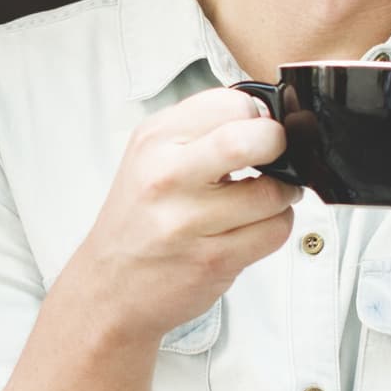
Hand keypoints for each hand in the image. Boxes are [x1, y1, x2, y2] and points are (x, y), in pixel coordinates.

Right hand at [71, 85, 300, 343]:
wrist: (108, 288)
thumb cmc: (138, 221)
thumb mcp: (150, 158)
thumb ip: (200, 133)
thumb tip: (264, 119)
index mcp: (154, 140)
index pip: (231, 102)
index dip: (256, 116)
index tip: (253, 132)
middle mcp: (168, 176)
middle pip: (253, 139)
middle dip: (278, 145)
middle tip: (274, 157)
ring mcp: (189, 221)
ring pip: (274, 192)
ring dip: (282, 195)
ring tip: (262, 198)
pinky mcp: (213, 259)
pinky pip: (274, 231)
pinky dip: (275, 226)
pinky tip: (252, 226)